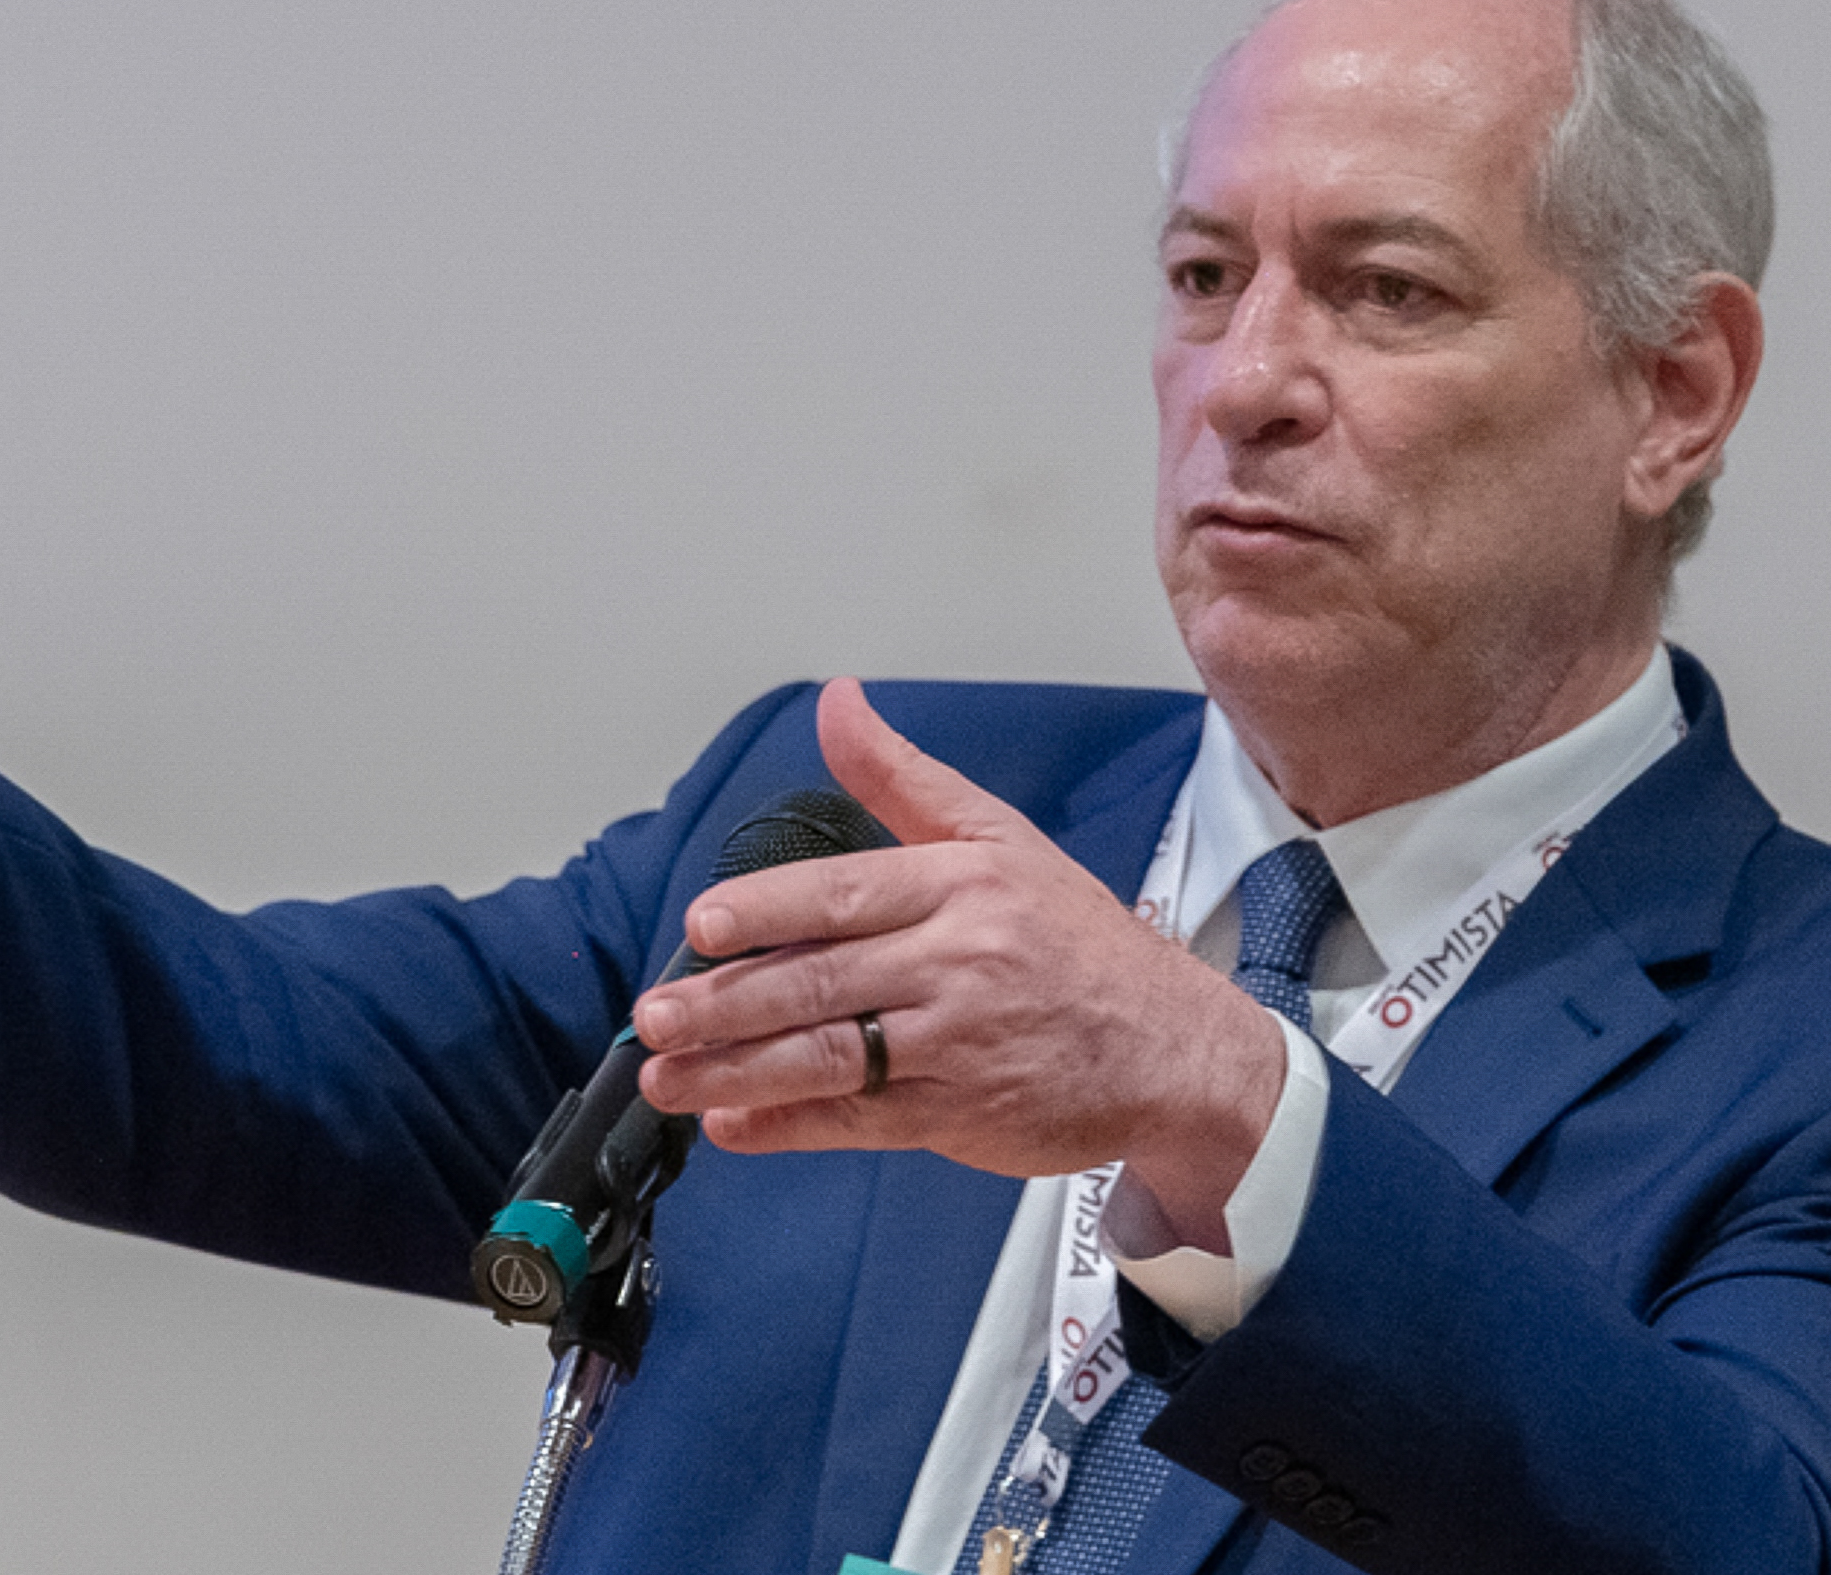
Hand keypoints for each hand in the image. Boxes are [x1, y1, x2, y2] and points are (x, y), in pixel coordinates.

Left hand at [632, 679, 1286, 1247]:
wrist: (1175, 1048)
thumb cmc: (1080, 944)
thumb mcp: (1000, 838)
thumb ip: (902, 778)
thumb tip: (839, 704)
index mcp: (962, 887)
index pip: (844, 895)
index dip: (763, 912)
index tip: (700, 926)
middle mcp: (958, 963)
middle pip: (821, 982)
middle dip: (724, 1003)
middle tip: (655, 1015)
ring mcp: (958, 1045)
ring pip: (829, 1057)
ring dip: (736, 1072)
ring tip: (669, 1077)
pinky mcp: (960, 1114)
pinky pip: (860, 1121)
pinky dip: (790, 1126)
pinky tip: (737, 1125)